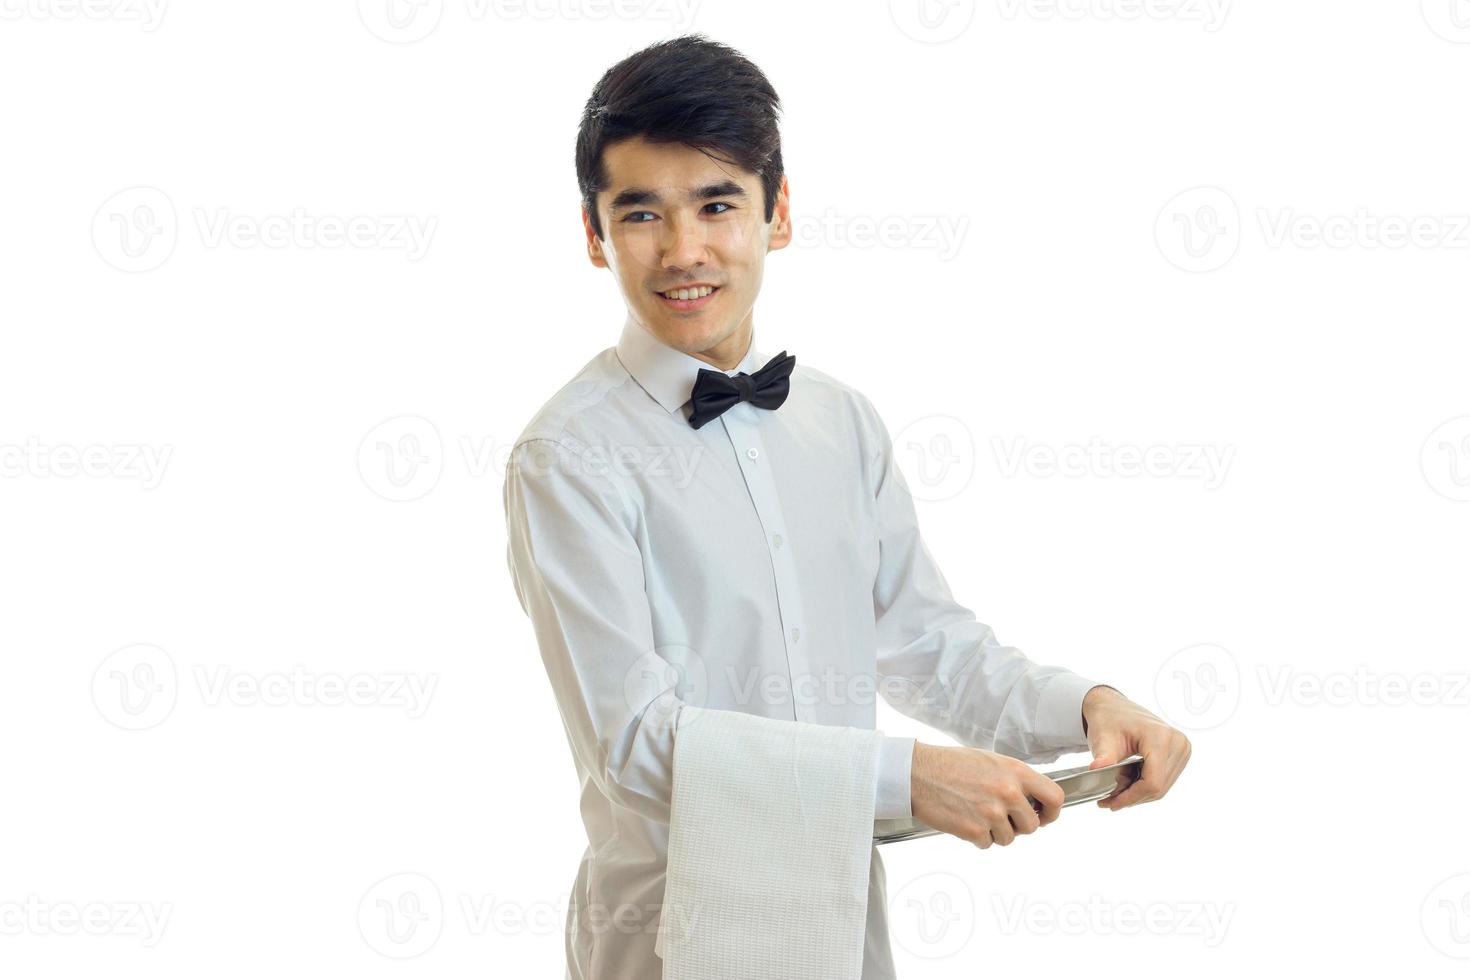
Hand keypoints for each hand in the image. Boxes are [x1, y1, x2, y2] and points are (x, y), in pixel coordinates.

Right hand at [910, 742, 1064, 848]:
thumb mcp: (990, 761)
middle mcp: (1008, 792)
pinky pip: (987, 844)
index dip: (1052, 812)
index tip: (1044, 816)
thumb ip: (1014, 779)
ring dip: (995, 832)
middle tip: (999, 815)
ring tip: (975, 812)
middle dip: (1018, 825)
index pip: (1055, 797)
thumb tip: (1031, 800)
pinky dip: (976, 837)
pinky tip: (964, 818)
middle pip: (1032, 825)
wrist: (917, 773)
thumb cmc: (949, 764)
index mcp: (1015, 772)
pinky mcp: (975, 830)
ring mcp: (992, 813)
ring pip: (1009, 838)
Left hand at [1081, 685, 1191, 809]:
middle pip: (1158, 786)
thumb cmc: (1108, 719)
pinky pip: (1165, 779)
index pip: (1152, 781)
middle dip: (1133, 798)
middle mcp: (1177, 742)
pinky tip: (1129, 786)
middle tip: (1109, 802)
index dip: (1132, 797)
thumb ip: (1103, 757)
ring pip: (1163, 787)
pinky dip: (1146, 786)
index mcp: (1160, 736)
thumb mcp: (1102, 738)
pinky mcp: (1180, 753)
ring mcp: (1182, 748)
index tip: (1111, 804)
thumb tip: (1095, 771)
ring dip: (1139, 795)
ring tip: (1116, 795)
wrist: (1113, 706)